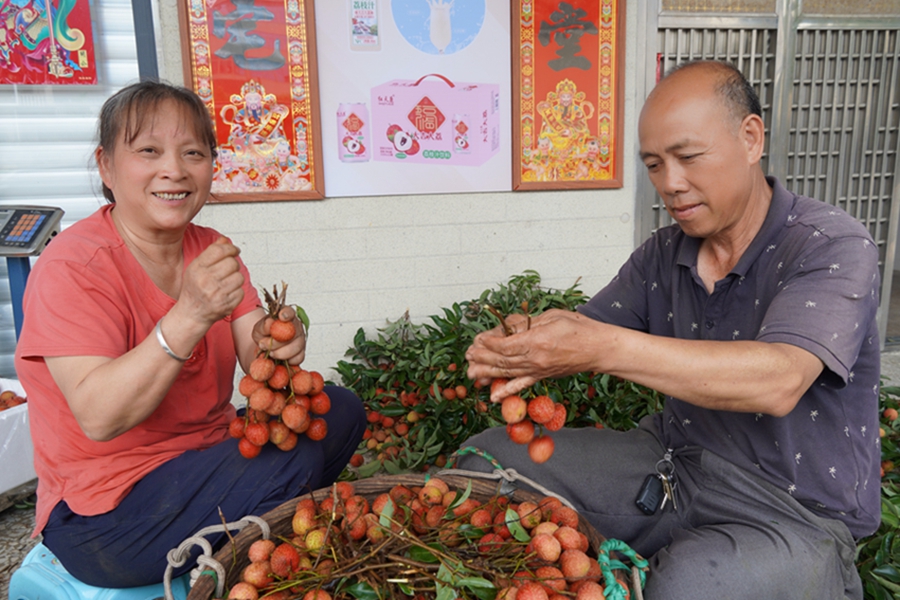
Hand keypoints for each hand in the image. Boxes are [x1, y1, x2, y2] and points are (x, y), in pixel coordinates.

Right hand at [179, 237, 244, 325]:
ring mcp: (217, 294)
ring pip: (239, 277)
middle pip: (232, 263)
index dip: (231, 248)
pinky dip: (236, 291)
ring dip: (236, 278)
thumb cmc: (194, 289)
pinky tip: (227, 293)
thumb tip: (225, 239)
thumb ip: (211, 252)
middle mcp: (206, 281)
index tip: (235, 250)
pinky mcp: (226, 304)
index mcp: (197, 269)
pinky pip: (241, 291)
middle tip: (228, 269)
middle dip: (233, 264)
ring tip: (226, 282)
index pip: (219, 250)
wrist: (192, 313)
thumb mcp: (197, 268)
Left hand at [253, 305, 306, 364]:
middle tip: (264, 345)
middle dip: (276, 342)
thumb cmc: (265, 335)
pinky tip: (280, 359)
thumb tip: (270, 323)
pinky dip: (287, 360)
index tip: (282, 317)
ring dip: (280, 353)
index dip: (287, 314)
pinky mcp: (301, 352)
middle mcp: (296, 326)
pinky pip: (298, 358)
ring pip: (296, 347)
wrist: (266, 347)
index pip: (290, 311)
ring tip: (270, 353)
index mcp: (286, 316)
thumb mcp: (258, 329)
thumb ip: (263, 326)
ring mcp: (301, 339)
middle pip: (292, 333)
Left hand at [466, 309, 601, 401]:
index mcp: (536, 341)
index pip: (504, 345)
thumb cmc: (579, 329)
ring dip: (487, 373)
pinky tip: (494, 396)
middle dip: (482, 358)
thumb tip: (508, 325)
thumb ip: (527, 322)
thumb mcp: (551, 317)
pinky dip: (507, 391)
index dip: (488, 343)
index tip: (478, 340)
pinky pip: (521, 385)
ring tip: (471, 373)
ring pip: (507, 373)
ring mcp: (539, 370)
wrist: (599, 348)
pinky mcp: (543, 376)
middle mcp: (535, 359)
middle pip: (502, 360)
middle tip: (468, 355)